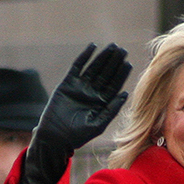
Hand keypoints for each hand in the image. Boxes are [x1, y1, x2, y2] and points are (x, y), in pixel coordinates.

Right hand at [20, 42, 131, 183]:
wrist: (55, 137)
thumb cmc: (77, 136)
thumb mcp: (98, 125)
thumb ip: (112, 110)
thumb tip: (125, 94)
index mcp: (101, 103)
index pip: (114, 85)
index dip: (121, 74)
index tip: (128, 63)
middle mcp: (92, 93)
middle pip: (106, 73)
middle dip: (114, 62)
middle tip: (123, 50)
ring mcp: (80, 87)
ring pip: (94, 68)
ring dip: (103, 57)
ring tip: (113, 46)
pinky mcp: (67, 83)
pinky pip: (77, 66)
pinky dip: (84, 56)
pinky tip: (93, 47)